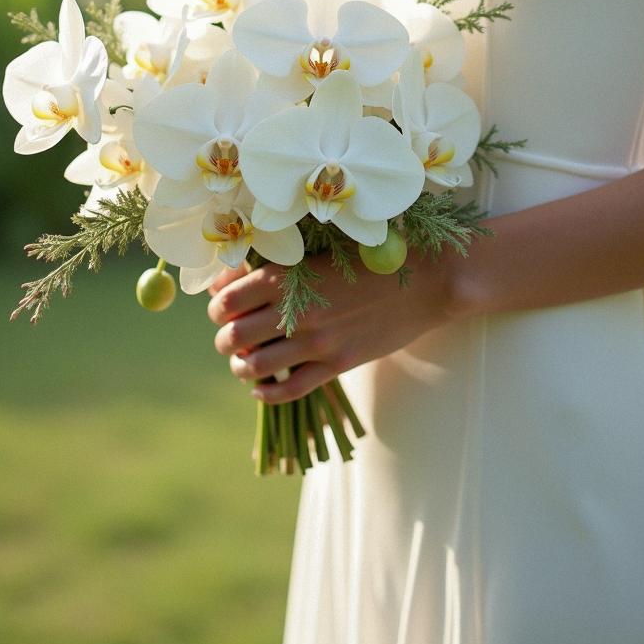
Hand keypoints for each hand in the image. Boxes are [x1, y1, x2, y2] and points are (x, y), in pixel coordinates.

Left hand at [207, 249, 456, 402]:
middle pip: (232, 337)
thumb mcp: (318, 249)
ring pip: (254, 367)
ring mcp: (317, 342)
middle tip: (231, 337)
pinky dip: (266, 393)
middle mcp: (295, 311)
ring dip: (241, 367)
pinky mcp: (338, 364)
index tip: (223, 308)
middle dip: (224, 339)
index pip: (225, 302)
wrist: (427, 276)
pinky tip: (263, 387)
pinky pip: (288, 390)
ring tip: (245, 361)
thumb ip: (272, 266)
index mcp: (285, 277)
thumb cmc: (371, 253)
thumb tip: (225, 283)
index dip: (216, 308)